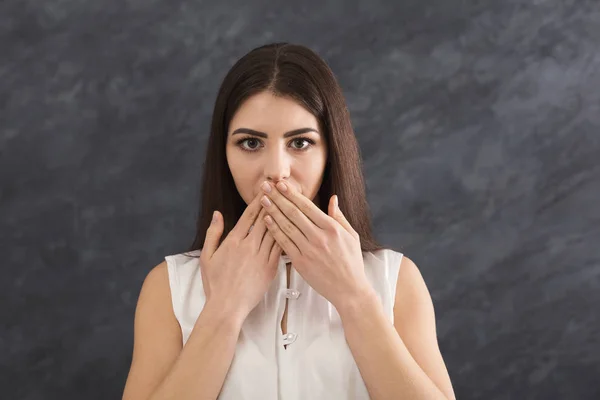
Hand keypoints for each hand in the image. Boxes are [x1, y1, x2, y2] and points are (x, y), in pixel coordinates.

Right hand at [200, 192, 281, 321]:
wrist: (228, 306)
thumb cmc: (215, 283)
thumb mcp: (207, 256)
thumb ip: (213, 233)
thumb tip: (218, 214)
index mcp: (233, 241)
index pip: (249, 216)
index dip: (258, 201)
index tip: (265, 189)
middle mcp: (249, 246)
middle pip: (264, 219)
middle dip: (272, 202)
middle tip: (280, 189)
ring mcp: (261, 257)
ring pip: (275, 231)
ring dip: (282, 216)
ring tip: (290, 203)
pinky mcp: (271, 268)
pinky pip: (281, 248)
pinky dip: (287, 235)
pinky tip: (293, 227)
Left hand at [259, 181, 373, 308]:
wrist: (350, 290)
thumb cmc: (352, 263)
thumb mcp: (351, 236)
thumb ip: (339, 217)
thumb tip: (332, 199)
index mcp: (332, 228)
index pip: (307, 206)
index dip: (292, 194)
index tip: (281, 184)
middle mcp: (319, 237)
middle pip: (293, 213)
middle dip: (278, 198)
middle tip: (266, 186)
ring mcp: (309, 250)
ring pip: (286, 226)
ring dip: (272, 211)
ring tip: (263, 199)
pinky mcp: (301, 263)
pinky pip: (284, 243)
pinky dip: (274, 231)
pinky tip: (266, 220)